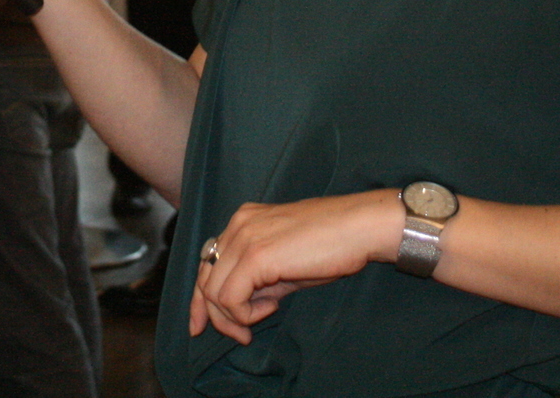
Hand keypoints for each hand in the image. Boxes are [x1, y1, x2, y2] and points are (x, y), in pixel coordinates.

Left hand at [188, 191, 401, 344]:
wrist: (358, 228)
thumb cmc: (331, 245)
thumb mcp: (285, 265)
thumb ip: (259, 280)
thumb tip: (243, 305)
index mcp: (243, 223)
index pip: (207, 264)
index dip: (201, 300)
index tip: (202, 326)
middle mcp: (237, 225)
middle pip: (204, 279)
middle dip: (217, 316)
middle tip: (243, 335)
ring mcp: (244, 237)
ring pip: (213, 291)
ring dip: (234, 317)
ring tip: (264, 316)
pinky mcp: (255, 255)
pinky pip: (230, 297)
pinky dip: (245, 313)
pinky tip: (271, 308)